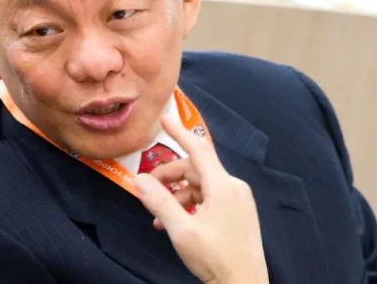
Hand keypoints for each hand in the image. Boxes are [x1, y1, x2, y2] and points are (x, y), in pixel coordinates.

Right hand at [135, 115, 268, 283]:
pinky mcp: (237, 212)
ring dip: (177, 195)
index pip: (198, 149)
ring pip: (200, 185)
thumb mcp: (181, 231)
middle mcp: (233, 188)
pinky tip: (175, 222)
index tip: (164, 117)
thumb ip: (159, 202)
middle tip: (146, 190)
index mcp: (223, 186)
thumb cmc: (217, 259)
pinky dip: (189, 204)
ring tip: (158, 216)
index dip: (178, 132)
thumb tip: (139, 180)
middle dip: (168, 177)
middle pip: (194, 169)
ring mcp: (238, 200)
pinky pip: (209, 198)